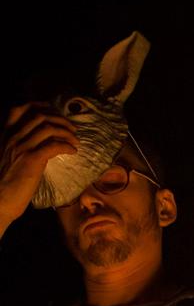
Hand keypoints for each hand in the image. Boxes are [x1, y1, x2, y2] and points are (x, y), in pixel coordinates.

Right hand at [0, 103, 77, 233]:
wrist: (1, 198)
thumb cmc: (8, 181)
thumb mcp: (11, 156)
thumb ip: (22, 145)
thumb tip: (43, 142)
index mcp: (6, 133)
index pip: (21, 108)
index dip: (42, 107)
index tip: (56, 114)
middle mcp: (12, 136)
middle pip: (40, 116)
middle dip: (60, 120)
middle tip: (73, 130)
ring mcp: (21, 146)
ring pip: (48, 128)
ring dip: (66, 132)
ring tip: (75, 141)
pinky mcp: (31, 159)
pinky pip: (53, 145)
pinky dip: (66, 146)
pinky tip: (73, 151)